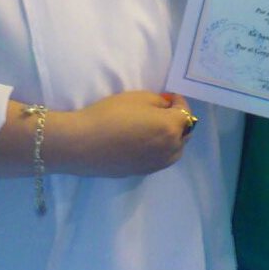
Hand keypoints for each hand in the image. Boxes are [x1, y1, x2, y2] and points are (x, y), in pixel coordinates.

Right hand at [51, 91, 195, 177]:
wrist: (83, 144)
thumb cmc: (110, 115)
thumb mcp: (137, 98)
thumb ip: (159, 102)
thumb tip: (166, 108)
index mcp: (170, 128)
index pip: (185, 113)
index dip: (179, 102)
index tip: (170, 96)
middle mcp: (169, 149)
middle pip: (185, 134)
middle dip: (179, 120)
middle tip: (166, 110)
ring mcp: (156, 164)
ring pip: (176, 150)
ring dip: (174, 138)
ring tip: (159, 127)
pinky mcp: (143, 172)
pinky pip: (162, 160)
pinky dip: (163, 149)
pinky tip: (148, 142)